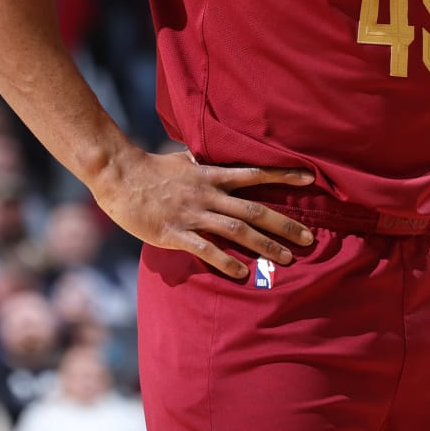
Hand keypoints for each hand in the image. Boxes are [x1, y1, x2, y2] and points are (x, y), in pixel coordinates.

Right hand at [89, 148, 315, 279]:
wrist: (118, 176)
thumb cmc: (150, 168)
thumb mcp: (182, 160)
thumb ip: (201, 162)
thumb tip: (208, 157)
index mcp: (211, 176)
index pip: (256, 173)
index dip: (284, 175)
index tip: (311, 177)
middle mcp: (208, 194)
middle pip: (255, 209)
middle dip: (284, 225)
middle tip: (309, 239)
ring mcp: (193, 214)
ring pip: (237, 230)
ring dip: (265, 245)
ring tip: (287, 259)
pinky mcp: (175, 233)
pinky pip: (205, 248)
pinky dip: (226, 261)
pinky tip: (242, 273)